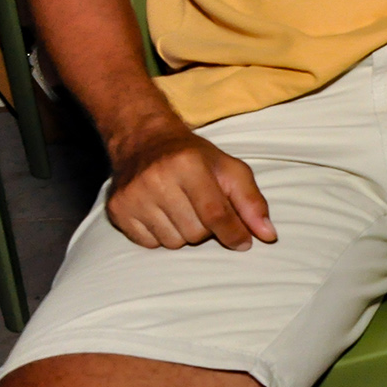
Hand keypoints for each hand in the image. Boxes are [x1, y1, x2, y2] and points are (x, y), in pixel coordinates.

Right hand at [106, 119, 274, 250]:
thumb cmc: (194, 157)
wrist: (145, 142)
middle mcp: (157, 179)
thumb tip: (269, 235)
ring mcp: (133, 196)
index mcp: (188, 164)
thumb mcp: (230, 169)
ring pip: (172, 242)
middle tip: (203, 208)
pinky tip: (163, 213)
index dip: (233, 233)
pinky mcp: (117, 210)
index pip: (215, 213)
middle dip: (207, 228)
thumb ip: (252, 202)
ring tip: (182, 209)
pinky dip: (161, 236)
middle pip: (195, 232)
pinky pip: (149, 244)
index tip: (244, 243)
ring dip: (184, 233)